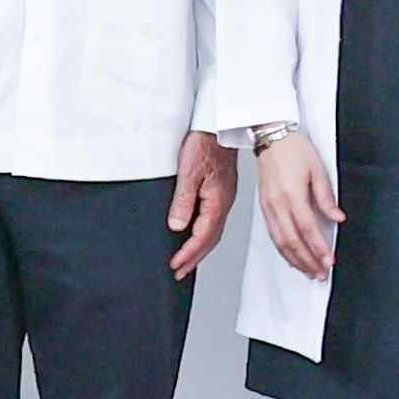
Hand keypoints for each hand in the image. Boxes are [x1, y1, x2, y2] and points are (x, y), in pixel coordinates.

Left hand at [164, 130, 236, 280]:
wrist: (219, 126)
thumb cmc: (205, 143)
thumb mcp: (188, 171)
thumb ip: (183, 200)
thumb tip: (177, 226)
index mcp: (217, 202)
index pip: (202, 236)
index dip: (188, 254)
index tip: (175, 266)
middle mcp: (223, 204)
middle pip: (210, 240)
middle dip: (194, 258)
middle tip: (179, 273)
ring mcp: (223, 198)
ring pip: (213, 232)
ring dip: (199, 249)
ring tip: (186, 261)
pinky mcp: (220, 192)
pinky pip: (213, 221)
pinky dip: (204, 235)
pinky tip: (196, 236)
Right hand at [258, 129, 342, 278]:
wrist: (271, 137)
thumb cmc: (294, 149)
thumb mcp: (318, 170)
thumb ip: (327, 197)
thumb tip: (337, 218)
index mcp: (292, 193)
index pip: (307, 229)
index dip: (319, 248)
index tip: (329, 260)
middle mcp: (277, 203)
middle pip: (292, 240)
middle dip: (307, 261)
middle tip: (320, 273)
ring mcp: (268, 206)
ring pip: (280, 241)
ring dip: (295, 259)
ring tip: (308, 271)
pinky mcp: (264, 207)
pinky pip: (272, 234)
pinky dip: (283, 249)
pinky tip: (292, 257)